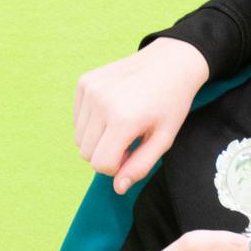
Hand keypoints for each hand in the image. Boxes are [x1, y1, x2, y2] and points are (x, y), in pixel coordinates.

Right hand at [75, 37, 208, 194]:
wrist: (171, 62)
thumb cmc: (172, 103)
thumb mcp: (164, 138)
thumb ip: (141, 166)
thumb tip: (118, 188)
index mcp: (123, 119)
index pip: (101, 164)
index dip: (117, 166)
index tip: (133, 153)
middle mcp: (101, 103)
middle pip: (87, 153)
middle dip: (107, 154)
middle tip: (130, 139)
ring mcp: (89, 90)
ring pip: (79, 137)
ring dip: (98, 139)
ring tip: (123, 124)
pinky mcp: (83, 82)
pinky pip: (78, 118)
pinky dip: (92, 122)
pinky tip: (114, 109)